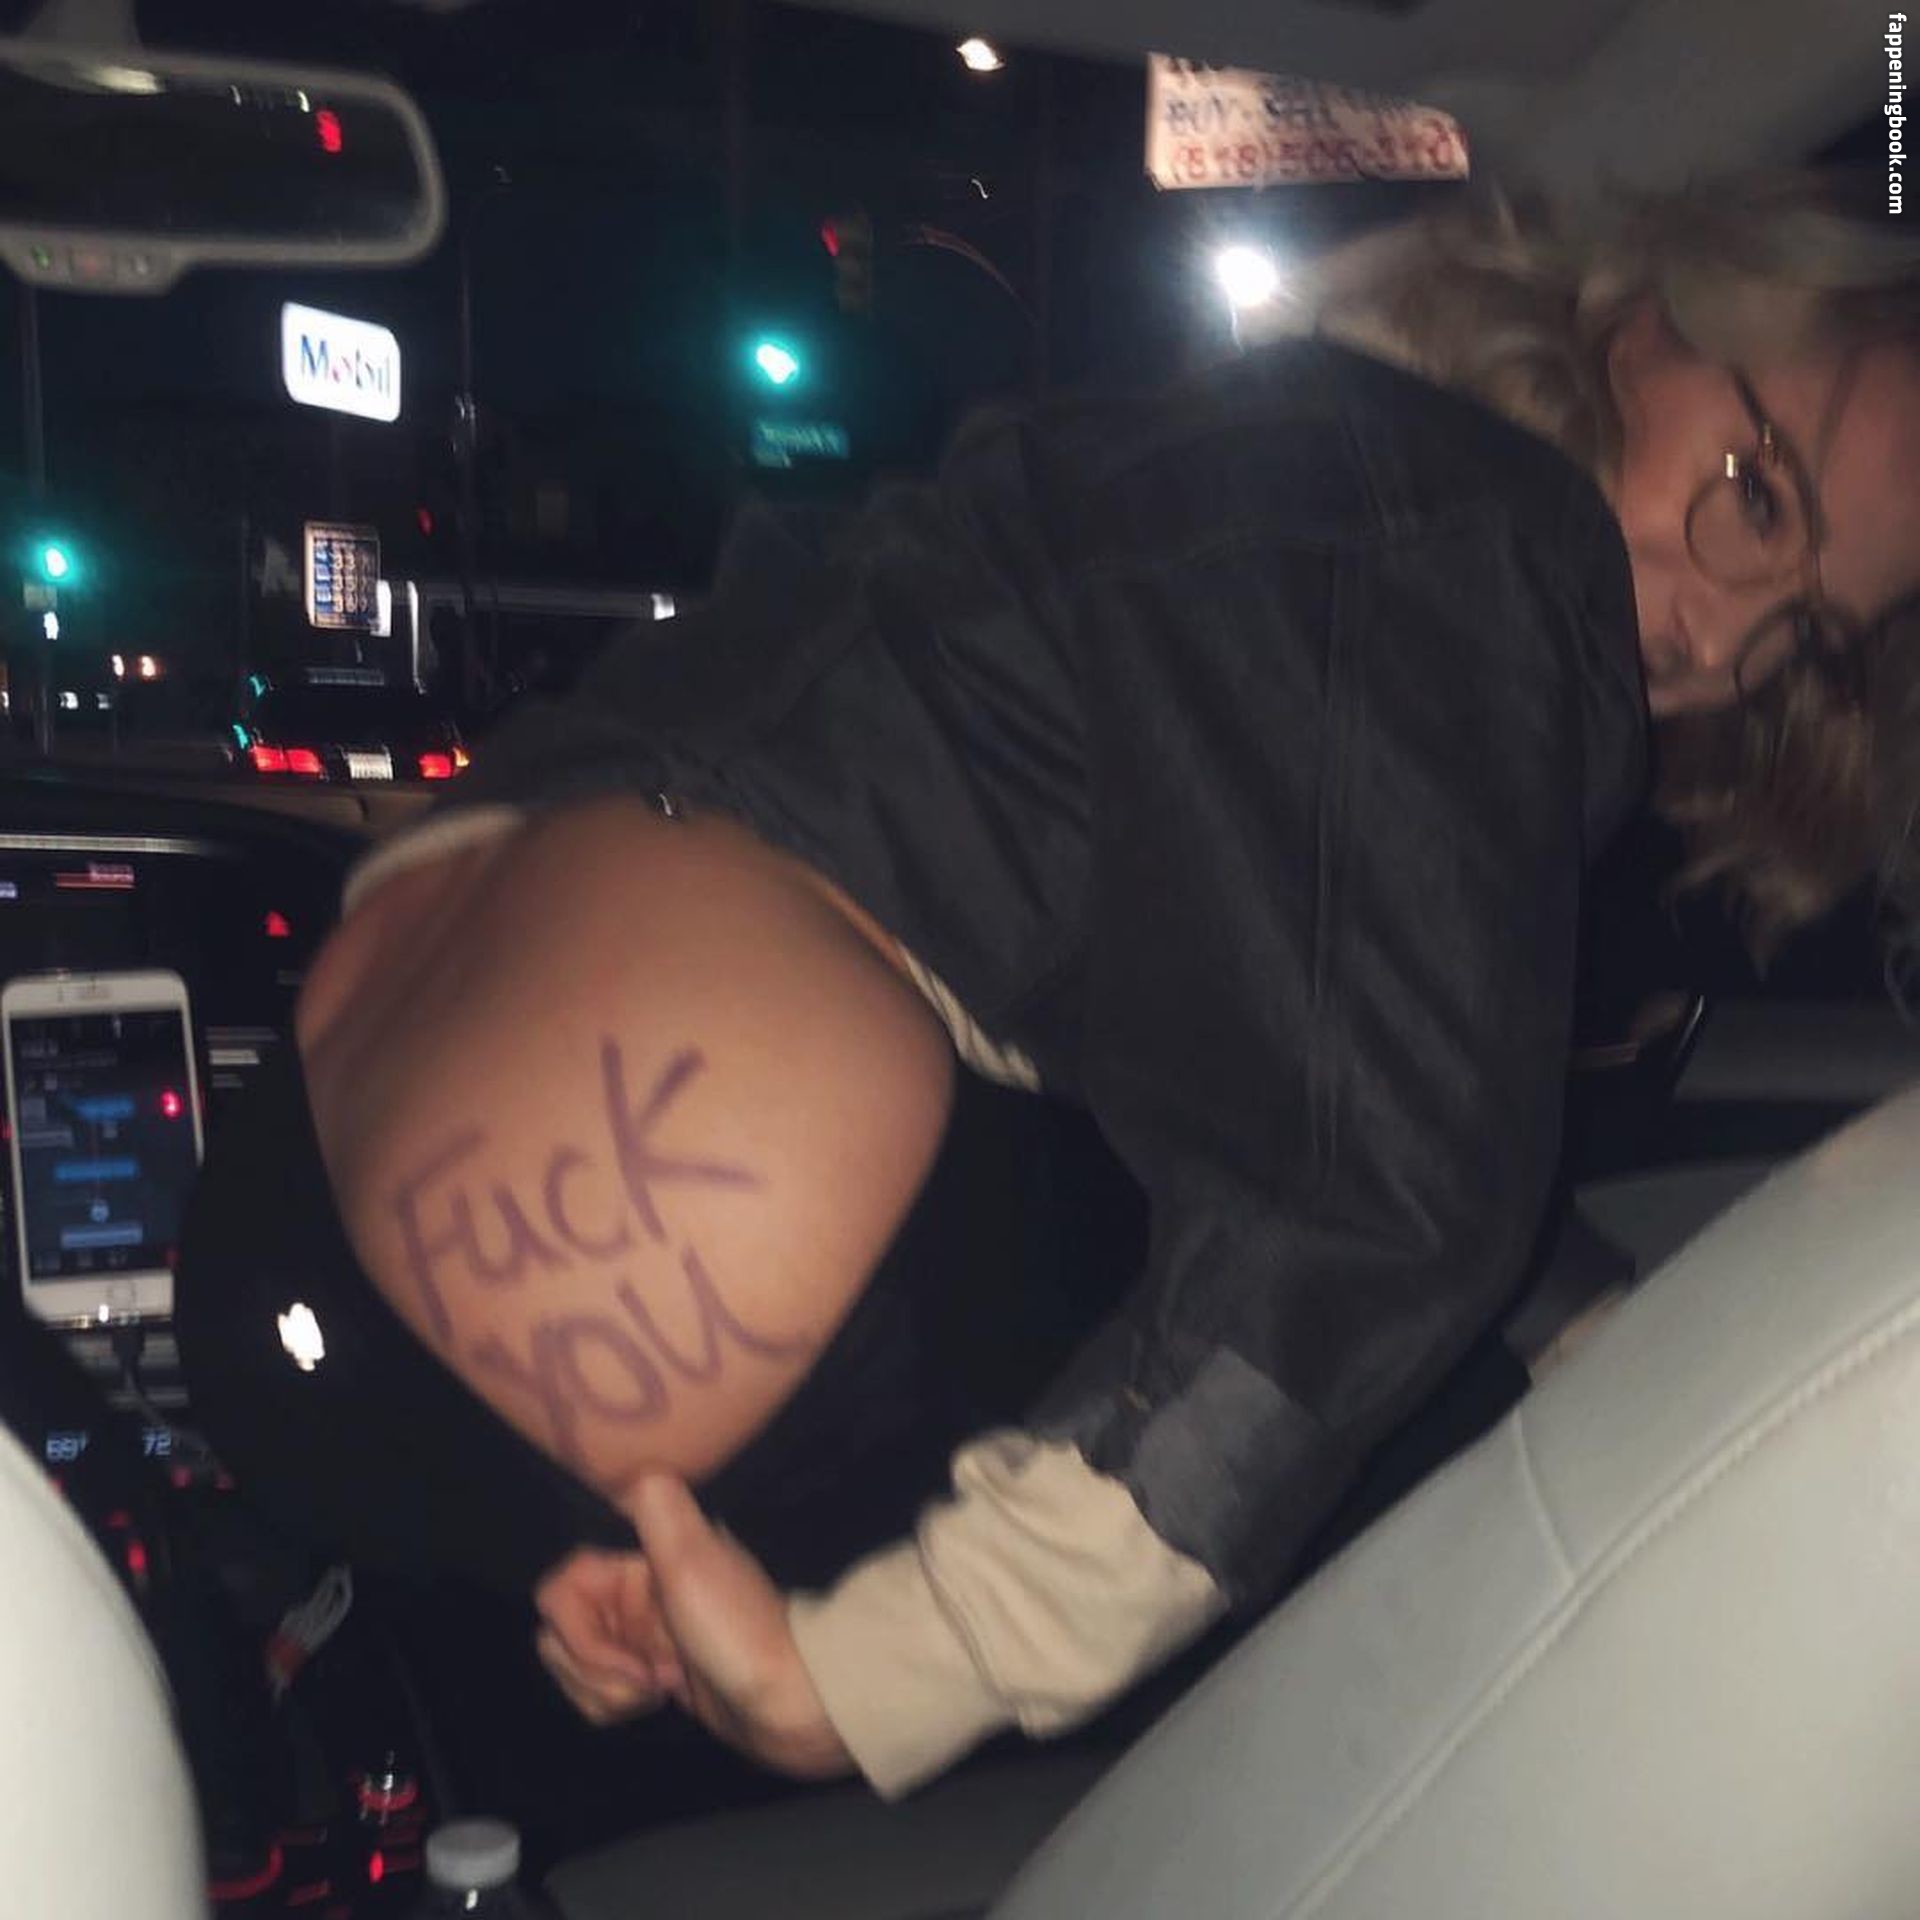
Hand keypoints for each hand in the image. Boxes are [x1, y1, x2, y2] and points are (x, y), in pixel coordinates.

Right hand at [534, 1476, 854, 1781]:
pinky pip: (597, 1691)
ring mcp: (636, 1634)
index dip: (581, 1633)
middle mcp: (629, 1591)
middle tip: (651, 1679)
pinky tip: (662, 1700)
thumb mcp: (695, 1558)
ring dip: (607, 1692)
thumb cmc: (738, 1630)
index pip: (558, 1592)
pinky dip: (618, 1706)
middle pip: (558, 1636)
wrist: (789, 1699)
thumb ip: (655, 1504)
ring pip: (573, 1667)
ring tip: (661, 1689)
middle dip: (595, 1671)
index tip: (628, 1653)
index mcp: (636, 1556)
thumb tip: (625, 1464)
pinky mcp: (645, 1673)